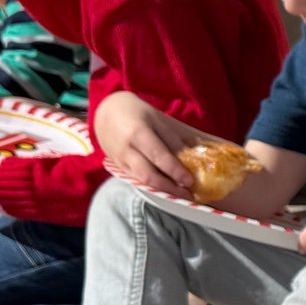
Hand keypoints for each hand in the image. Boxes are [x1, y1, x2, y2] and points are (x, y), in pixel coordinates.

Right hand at [92, 91, 208, 191]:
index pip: (159, 156)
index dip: (175, 171)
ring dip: (162, 189)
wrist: (106, 110)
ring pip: (142, 180)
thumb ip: (175, 137)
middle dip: (170, 187)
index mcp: (138, 132)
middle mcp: (127, 148)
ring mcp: (120, 159)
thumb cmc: (137, 113)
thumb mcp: (158, 119)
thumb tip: (198, 154)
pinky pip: (136, 179)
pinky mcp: (118, 166)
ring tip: (179, 194)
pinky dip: (152, 185)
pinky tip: (166, 188)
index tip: (190, 181)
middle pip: (148, 174)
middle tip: (188, 194)